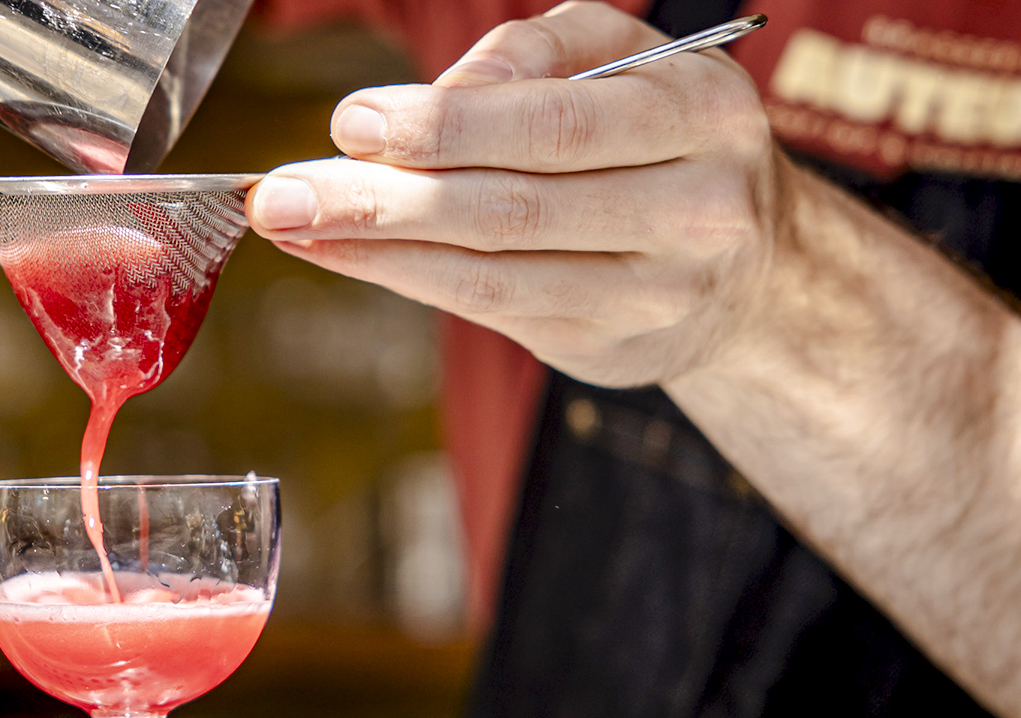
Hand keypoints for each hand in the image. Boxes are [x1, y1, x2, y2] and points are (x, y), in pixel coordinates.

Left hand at [246, 1, 785, 387]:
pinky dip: (400, 280)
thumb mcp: (621, 58)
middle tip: (281, 192)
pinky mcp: (606, 346)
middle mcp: (690, 211)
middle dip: (381, 199)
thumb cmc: (661, 136)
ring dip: (374, 249)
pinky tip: (339, 255)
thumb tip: (432, 91)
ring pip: (491, 273)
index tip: (353, 122)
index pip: (558, 126)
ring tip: (290, 224)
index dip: (448, 127)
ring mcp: (650, 292)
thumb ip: (532, 55)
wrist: (750, 264)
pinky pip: (488, 312)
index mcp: (698, 117)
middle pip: (512, 209)